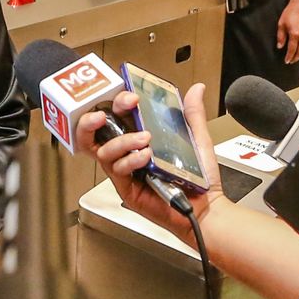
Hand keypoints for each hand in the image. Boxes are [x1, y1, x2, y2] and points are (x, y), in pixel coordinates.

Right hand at [84, 83, 224, 246]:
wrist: (208, 207)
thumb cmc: (199, 178)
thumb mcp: (197, 138)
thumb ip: (191, 114)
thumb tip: (196, 90)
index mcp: (138, 137)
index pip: (116, 114)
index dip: (116, 103)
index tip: (130, 97)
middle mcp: (126, 153)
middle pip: (93, 133)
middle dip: (90, 121)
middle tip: (102, 115)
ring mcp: (124, 171)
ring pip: (103, 151)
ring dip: (121, 141)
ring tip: (143, 139)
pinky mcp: (126, 188)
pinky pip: (117, 171)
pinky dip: (130, 160)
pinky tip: (145, 157)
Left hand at [276, 0, 298, 63]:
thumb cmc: (291, 12)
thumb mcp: (281, 24)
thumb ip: (280, 36)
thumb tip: (280, 46)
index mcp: (295, 34)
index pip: (292, 49)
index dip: (289, 56)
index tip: (287, 61)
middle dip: (295, 58)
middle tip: (292, 61)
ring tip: (298, 57)